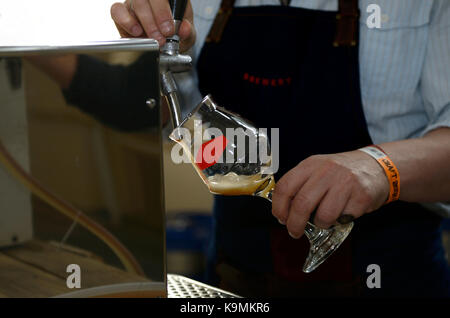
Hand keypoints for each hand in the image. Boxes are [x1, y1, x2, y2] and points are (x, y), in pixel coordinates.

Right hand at [111, 0, 195, 50]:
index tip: (169, 29)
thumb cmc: (176, 35)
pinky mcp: (122, 13)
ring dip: (144, 23)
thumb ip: (188, 31)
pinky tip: (136, 32)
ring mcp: (136, 2)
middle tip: (161, 38)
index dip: (163, 11)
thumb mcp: (187, 35)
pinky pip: (117, 10)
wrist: (165, 45)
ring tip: (152, 38)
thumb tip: (184, 29)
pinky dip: (126, 22)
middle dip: (154, 20)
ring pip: (135, 2)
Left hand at [272, 150, 389, 238]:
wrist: (376, 165)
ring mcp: (345, 182)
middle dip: (295, 224)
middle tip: (294, 232)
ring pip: (323, 215)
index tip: (280, 217)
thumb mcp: (317, 169)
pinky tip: (343, 212)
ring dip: (321, 224)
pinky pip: (344, 218)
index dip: (279, 206)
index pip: (285, 187)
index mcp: (311, 164)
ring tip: (325, 220)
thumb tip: (283, 210)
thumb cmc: (341, 172)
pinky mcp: (362, 196)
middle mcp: (326, 171)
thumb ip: (301, 185)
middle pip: (302, 204)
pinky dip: (340, 221)